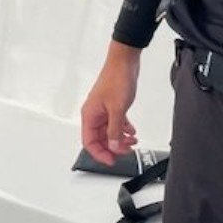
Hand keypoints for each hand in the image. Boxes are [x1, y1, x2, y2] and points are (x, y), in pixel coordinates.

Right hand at [80, 41, 141, 165]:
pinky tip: (132, 131)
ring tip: (132, 142)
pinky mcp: (112, 105)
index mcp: (90, 115)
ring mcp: (103, 110)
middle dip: (113, 147)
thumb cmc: (116, 78)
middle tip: (126, 151)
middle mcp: (94, 113)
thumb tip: (113, 147)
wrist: (125, 61)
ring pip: (109, 132)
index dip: (100, 154)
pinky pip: (115, 123)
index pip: (89, 142)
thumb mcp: (117, 109)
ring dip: (120, 139)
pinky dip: (123, 129)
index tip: (112, 160)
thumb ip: (115, 130)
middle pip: (99, 139)